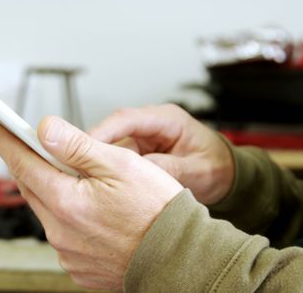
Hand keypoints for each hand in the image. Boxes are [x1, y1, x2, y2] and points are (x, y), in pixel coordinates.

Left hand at [0, 116, 182, 290]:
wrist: (180, 259)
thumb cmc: (158, 210)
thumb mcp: (122, 164)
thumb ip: (77, 146)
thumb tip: (43, 129)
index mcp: (67, 202)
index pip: (22, 162)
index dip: (1, 139)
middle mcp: (60, 232)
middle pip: (32, 186)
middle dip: (30, 163)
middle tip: (30, 145)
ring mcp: (67, 253)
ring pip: (47, 210)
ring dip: (53, 191)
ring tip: (79, 181)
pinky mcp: (78, 267)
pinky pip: (63, 235)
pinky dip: (69, 218)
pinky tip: (93, 213)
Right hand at [89, 104, 233, 204]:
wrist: (226, 175)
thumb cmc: (217, 167)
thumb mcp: (198, 171)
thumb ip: (171, 169)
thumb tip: (143, 172)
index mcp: (168, 119)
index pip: (127, 118)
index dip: (103, 131)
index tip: (85, 146)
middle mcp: (151, 125)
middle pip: (112, 131)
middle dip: (93, 149)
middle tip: (76, 168)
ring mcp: (143, 138)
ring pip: (111, 146)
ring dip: (98, 162)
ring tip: (85, 180)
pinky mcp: (139, 152)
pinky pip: (117, 159)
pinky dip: (107, 171)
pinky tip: (98, 185)